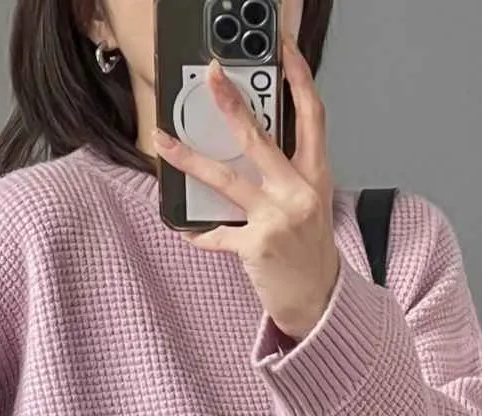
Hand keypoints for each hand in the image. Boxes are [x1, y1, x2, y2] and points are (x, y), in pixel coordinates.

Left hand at [154, 36, 339, 342]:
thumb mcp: (309, 203)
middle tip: (211, 79)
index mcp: (315, 176)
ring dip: (190, 160)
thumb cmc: (309, 249)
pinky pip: (216, 235)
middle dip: (232, 105)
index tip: (283, 50)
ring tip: (164, 143)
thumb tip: (247, 145)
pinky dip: (198, 233)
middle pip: (260, 139)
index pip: (312, 116)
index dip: (300, 79)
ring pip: (226, 180)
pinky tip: (183, 228)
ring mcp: (277, 219)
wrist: (318, 300)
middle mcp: (298, 193)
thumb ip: (287, 172)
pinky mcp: (256, 247)